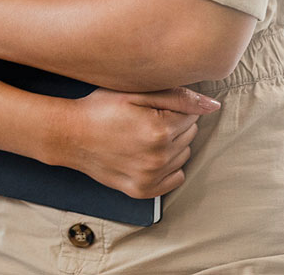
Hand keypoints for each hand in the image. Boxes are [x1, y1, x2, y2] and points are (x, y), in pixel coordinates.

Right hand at [53, 87, 219, 199]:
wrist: (70, 135)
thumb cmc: (101, 108)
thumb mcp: (137, 93)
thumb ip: (179, 97)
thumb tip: (213, 105)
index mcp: (159, 131)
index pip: (193, 115)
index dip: (175, 107)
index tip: (154, 106)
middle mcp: (157, 159)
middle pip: (190, 135)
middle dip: (176, 124)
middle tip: (149, 118)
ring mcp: (149, 178)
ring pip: (184, 155)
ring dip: (173, 144)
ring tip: (146, 134)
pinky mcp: (141, 191)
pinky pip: (175, 179)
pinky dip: (169, 166)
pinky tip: (151, 154)